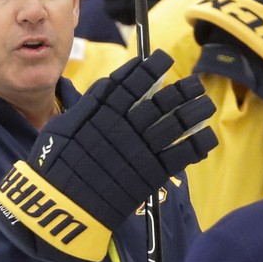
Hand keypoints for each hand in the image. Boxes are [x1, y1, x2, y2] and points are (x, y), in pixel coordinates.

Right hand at [0, 50, 217, 261]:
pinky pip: (181, 154)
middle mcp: (128, 124)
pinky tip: (207, 136)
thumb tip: (108, 85)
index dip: (151, 68)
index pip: (133, 81)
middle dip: (181, 89)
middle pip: (162, 100)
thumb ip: (88, 106)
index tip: (163, 59)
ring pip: (176, 122)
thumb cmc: (55, 165)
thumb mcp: (63, 127)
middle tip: (194, 82)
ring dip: (194, 110)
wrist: (64, 203)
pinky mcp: (153, 172)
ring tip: (205, 102)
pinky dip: (197, 144)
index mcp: (105, 110)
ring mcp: (143, 147)